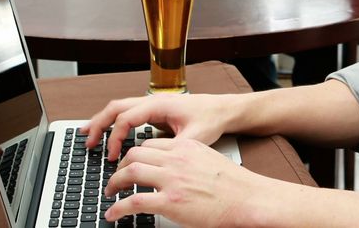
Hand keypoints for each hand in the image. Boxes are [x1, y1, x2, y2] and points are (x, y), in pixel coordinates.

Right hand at [80, 94, 233, 161]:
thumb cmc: (211, 118)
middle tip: (86, 141)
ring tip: (87, 135)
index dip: (115, 137)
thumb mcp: (195, 137)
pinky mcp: (155, 111)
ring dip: (103, 121)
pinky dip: (114, 122)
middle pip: (116, 108)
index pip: (126, 118)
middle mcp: (152, 101)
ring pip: (120, 108)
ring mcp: (152, 104)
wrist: (223, 110)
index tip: (112, 156)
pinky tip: (108, 132)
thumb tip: (157, 162)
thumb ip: (174, 148)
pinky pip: (128, 113)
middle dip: (99, 124)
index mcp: (159, 104)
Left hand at [104, 137, 271, 226]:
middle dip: (120, 166)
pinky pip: (134, 201)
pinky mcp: (170, 202)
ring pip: (130, 172)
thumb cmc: (234, 184)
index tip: (130, 164)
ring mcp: (172, 180)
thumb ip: (188, 159)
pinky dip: (118, 208)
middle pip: (135, 153)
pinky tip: (114, 214)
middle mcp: (176, 159)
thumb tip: (174, 168)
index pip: (150, 144)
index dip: (135, 155)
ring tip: (110, 192)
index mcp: (186, 146)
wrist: (248, 199)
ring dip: (115, 183)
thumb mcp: (208, 159)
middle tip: (116, 178)